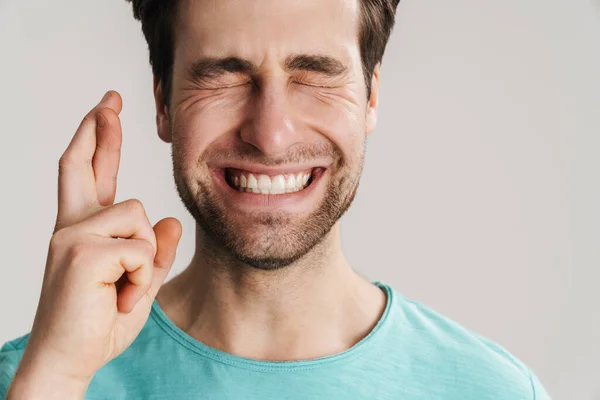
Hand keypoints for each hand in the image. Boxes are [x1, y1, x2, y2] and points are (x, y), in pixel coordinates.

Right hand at [11, 91, 181, 391]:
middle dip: (101, 129)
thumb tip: (171, 220)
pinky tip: (119, 297)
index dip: (97, 140)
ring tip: (122, 290)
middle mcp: (71, 226)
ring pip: (138, 217)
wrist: (69, 360)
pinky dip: (140, 276)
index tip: (105, 109)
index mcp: (82, 230)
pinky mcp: (81, 252)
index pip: (87, 174)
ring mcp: (72, 236)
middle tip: (111, 99)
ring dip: (144, 257)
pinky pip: (139, 247)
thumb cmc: (100, 322)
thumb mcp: (139, 282)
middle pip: (86, 165)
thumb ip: (154, 252)